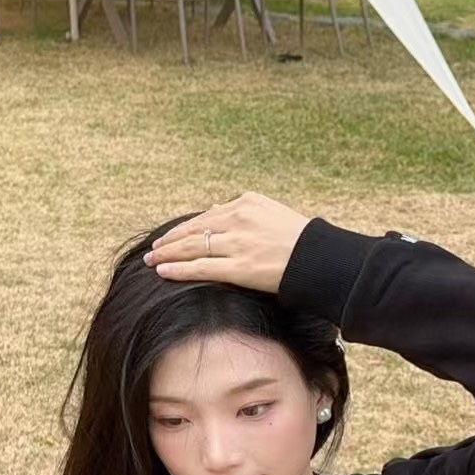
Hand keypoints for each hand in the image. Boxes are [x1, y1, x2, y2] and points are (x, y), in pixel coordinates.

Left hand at [144, 191, 310, 293]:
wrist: (321, 259)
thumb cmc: (302, 241)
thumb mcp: (272, 213)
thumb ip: (243, 211)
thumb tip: (216, 207)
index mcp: (247, 203)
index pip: (208, 215)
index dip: (186, 227)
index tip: (172, 236)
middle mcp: (239, 219)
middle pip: (195, 229)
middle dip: (170, 240)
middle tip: (154, 249)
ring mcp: (239, 243)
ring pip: (193, 247)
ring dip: (168, 254)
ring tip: (152, 261)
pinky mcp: (240, 267)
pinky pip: (201, 267)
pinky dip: (179, 269)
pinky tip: (163, 271)